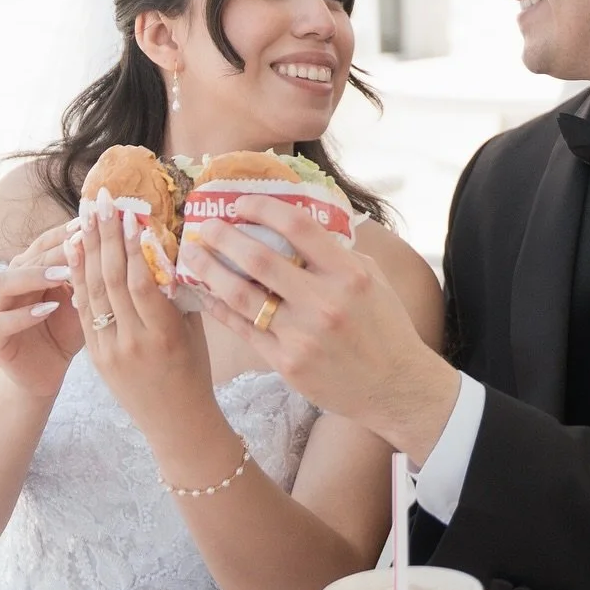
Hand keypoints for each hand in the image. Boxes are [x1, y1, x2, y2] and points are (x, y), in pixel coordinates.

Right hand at [0, 221, 83, 399]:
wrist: (46, 373)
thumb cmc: (67, 331)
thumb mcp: (82, 300)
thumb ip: (88, 275)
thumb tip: (118, 243)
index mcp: (30, 271)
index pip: (44, 243)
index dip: (65, 232)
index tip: (91, 223)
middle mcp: (10, 284)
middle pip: (26, 258)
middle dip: (54, 250)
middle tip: (81, 243)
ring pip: (4, 283)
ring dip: (34, 276)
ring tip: (64, 275)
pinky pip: (1, 321)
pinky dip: (24, 314)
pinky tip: (47, 309)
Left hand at [69, 189, 211, 437]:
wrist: (176, 424)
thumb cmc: (194, 372)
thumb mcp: (194, 330)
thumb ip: (177, 293)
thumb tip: (161, 247)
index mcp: (165, 335)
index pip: (141, 283)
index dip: (132, 247)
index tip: (130, 214)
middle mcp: (133, 342)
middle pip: (112, 280)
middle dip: (106, 236)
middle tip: (104, 201)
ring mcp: (110, 351)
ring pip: (93, 293)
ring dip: (88, 250)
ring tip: (86, 217)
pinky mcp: (96, 358)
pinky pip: (85, 311)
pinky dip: (78, 278)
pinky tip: (74, 252)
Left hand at [181, 198, 459, 457]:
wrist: (395, 387)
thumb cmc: (384, 328)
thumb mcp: (372, 279)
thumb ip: (336, 254)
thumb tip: (299, 226)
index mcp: (348, 274)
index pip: (298, 227)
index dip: (263, 208)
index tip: (242, 202)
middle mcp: (324, 301)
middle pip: (260, 259)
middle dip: (225, 237)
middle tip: (207, 225)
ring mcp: (302, 335)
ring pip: (242, 295)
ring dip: (211, 270)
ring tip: (194, 255)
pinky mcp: (287, 362)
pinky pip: (243, 329)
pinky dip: (219, 308)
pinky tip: (205, 293)